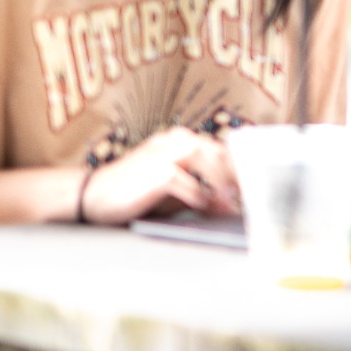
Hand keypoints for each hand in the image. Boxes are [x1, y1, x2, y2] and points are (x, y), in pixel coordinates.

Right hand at [80, 127, 239, 225]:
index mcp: (182, 139)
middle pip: (220, 153)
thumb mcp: (174, 190)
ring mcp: (166, 153)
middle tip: (255, 197)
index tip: (259, 183)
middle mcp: (176, 140)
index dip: (242, 166)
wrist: (92, 196)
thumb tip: (232, 206)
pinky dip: (202, 198)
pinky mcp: (157, 171)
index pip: (222, 148)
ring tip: (235, 205)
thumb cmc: (136, 194)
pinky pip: (188, 184)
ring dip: (225, 185)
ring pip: (208, 163)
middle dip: (239, 176)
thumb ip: (203, 192)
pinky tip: (210, 210)